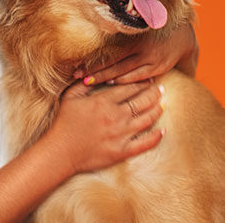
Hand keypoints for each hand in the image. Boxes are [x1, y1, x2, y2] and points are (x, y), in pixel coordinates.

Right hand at [44, 79, 164, 173]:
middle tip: (160, 89)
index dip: (142, 82)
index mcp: (104, 101)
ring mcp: (121, 134)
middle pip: (143, 100)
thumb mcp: (70, 97)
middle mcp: (116, 116)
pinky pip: (145, 143)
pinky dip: (156, 136)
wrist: (61, 151)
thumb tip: (95, 74)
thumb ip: (84, 83)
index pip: (130, 87)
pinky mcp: (123, 151)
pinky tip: (162, 130)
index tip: (148, 79)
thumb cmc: (64, 123)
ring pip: (148, 119)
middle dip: (154, 92)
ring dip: (158, 110)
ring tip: (163, 104)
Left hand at [75, 22, 198, 85]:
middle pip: (114, 65)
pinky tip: (111, 83)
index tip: (77, 66)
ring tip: (89, 83)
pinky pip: (137, 78)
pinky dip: (123, 81)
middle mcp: (144, 50)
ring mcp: (152, 61)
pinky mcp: (158, 69)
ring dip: (106, 78)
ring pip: (124, 74)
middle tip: (77, 77)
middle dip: (95, 72)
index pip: (110, 52)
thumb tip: (100, 19)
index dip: (94, 61)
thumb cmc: (155, 25)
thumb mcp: (140, 21)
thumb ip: (124, 24)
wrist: (183, 34)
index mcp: (137, 37)